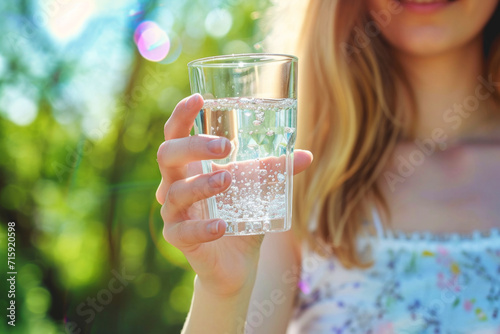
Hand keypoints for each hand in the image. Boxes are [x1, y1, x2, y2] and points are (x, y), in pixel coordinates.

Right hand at [156, 93, 312, 295]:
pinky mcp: (178, 238)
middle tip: (224, 147)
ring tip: (228, 181)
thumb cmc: (240, 214)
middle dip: (193, 147)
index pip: (175, 134)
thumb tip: (306, 155)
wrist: (236, 260)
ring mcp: (173, 212)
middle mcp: (174, 184)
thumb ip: (275, 171)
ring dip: (202, 185)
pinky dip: (202, 228)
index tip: (199, 98)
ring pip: (176, 193)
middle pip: (167, 156)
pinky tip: (221, 226)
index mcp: (189, 166)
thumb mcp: (257, 188)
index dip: (182, 115)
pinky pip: (184, 231)